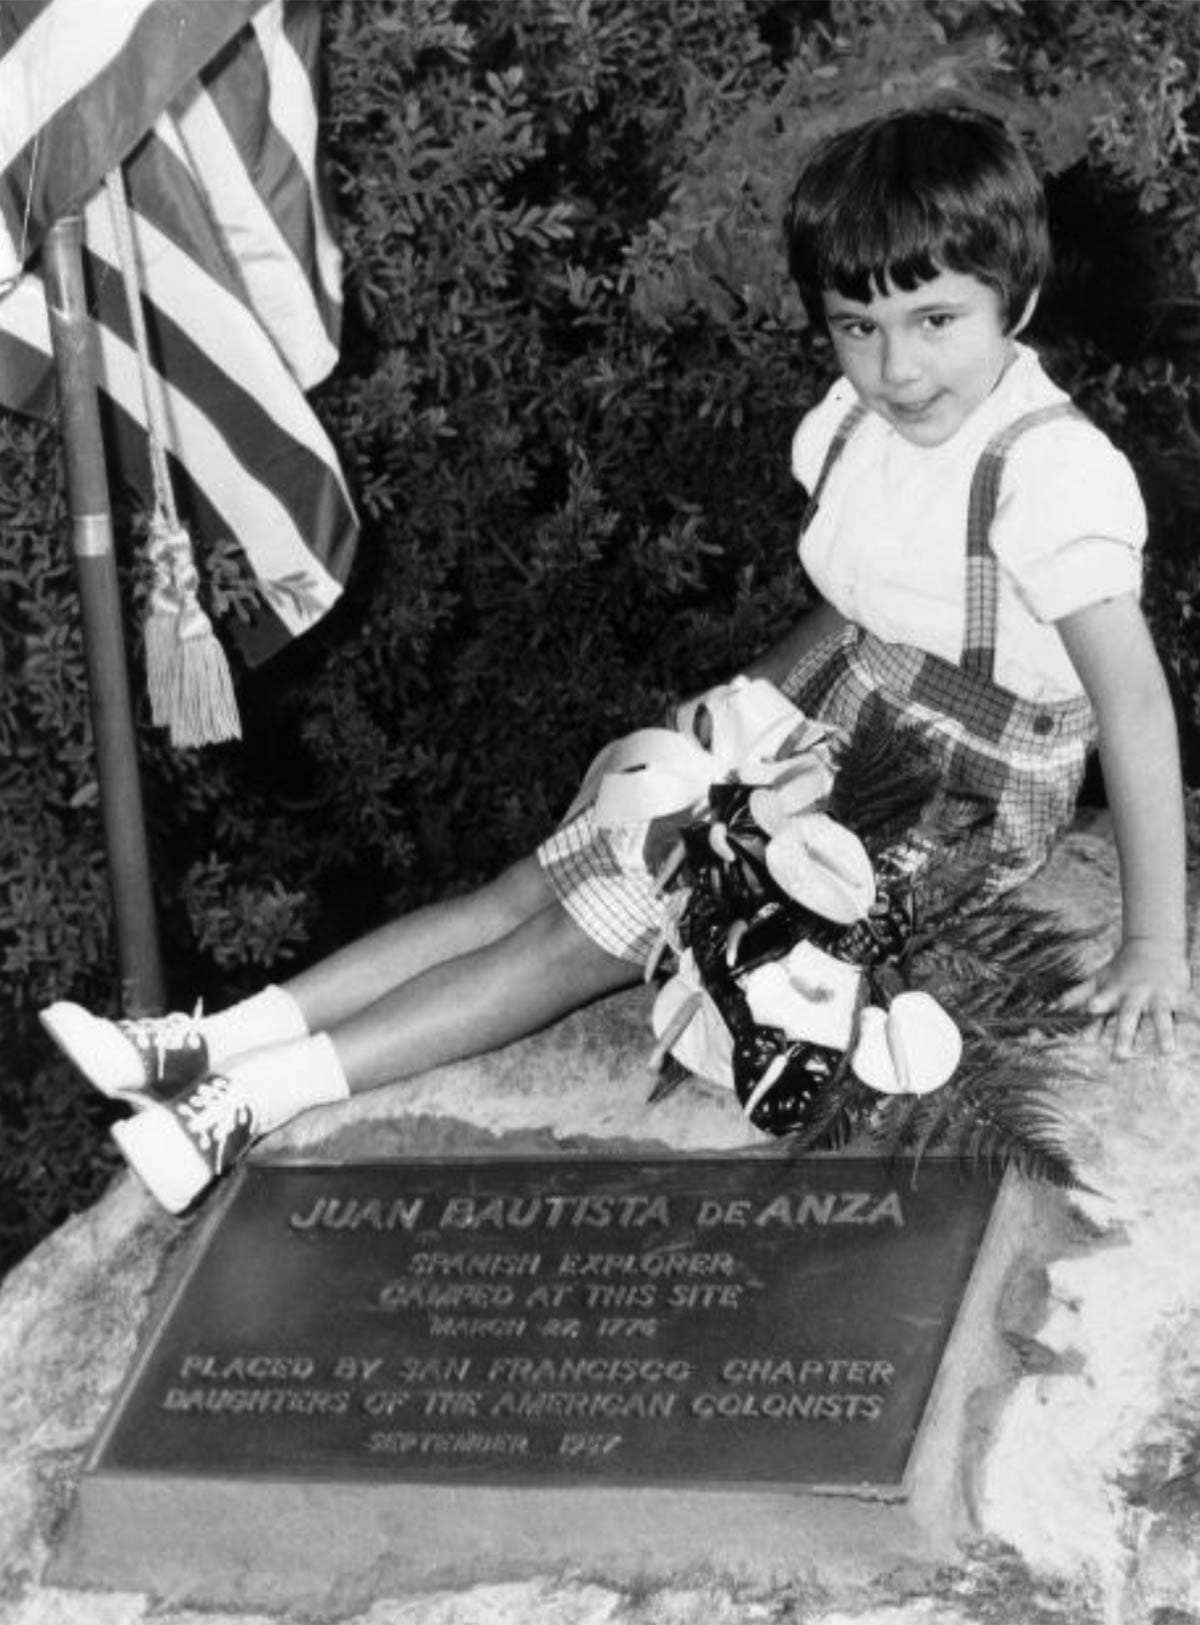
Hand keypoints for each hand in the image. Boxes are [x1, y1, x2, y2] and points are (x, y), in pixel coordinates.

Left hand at [1061, 938, 1191, 1059]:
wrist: (1153, 945)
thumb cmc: (1121, 967)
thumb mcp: (1099, 978)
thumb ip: (1078, 992)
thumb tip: (1053, 1006)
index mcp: (1115, 994)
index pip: (1102, 1002)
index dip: (1096, 1005)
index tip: (1091, 1009)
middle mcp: (1135, 997)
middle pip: (1128, 1018)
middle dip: (1124, 1035)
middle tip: (1120, 1056)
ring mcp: (1157, 998)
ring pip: (1161, 1017)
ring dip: (1163, 1033)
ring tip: (1167, 1052)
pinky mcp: (1178, 997)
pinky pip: (1191, 1011)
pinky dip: (1198, 1018)